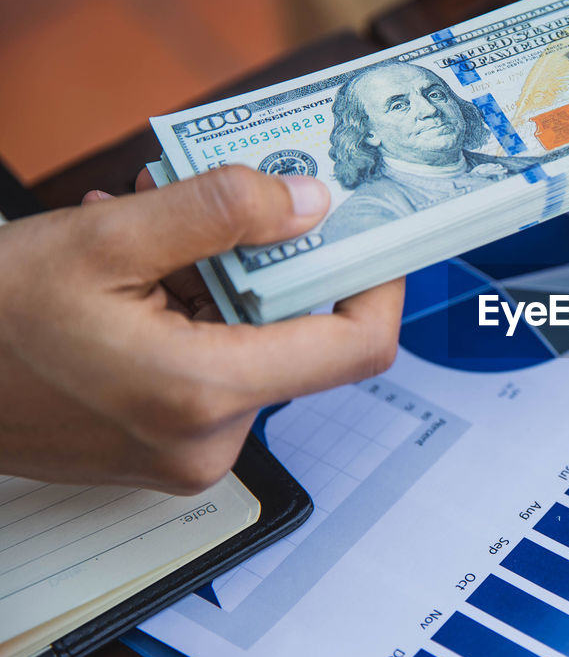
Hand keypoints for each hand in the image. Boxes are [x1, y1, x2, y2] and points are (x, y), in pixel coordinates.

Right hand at [0, 167, 404, 492]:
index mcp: (204, 394)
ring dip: (212, 279)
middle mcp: (207, 442)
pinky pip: (209, 371)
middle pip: (293, 337)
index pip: (355, 347)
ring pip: (245, 346)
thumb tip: (310, 201)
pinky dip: (187, 314)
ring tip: (144, 231)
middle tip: (211, 203)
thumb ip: (219, 212)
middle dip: (262, 261)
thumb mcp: (103, 240)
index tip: (372, 233)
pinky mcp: (162, 452)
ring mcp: (183, 455)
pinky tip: (131, 275)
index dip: (377, 282)